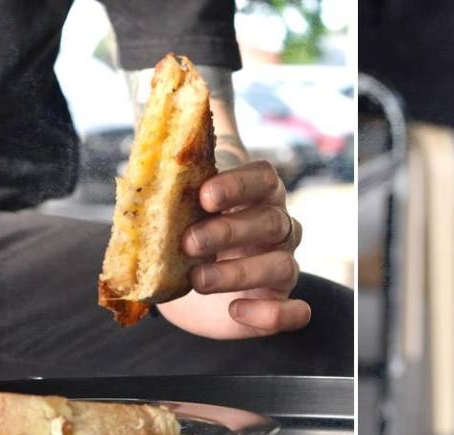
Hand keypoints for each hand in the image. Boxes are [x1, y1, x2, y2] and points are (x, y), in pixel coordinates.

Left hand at [156, 161, 309, 339]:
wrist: (182, 286)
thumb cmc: (185, 233)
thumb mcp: (173, 200)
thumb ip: (174, 161)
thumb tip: (158, 102)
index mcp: (256, 196)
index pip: (264, 178)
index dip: (239, 185)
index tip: (204, 196)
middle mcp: (276, 229)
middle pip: (271, 221)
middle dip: (230, 231)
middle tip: (188, 242)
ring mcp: (281, 267)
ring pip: (281, 266)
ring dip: (239, 272)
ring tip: (197, 281)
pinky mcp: (277, 304)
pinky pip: (295, 311)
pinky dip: (272, 314)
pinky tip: (236, 311)